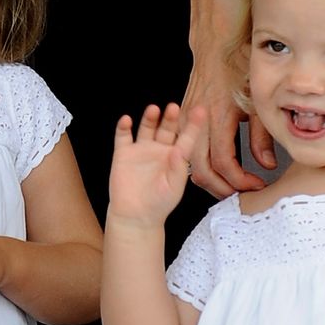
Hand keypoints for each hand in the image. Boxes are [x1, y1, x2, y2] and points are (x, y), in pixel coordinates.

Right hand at [108, 102, 203, 226]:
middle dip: (170, 118)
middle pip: (166, 128)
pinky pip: (123, 137)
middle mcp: (159, 150)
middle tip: (174, 108)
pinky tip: (126, 120)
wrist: (136, 217)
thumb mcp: (174, 188)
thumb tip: (179, 150)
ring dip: (150, 118)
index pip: (186, 137)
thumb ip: (177, 168)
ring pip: (146, 128)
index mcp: (175, 157)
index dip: (193, 124)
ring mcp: (141, 150)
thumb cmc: (159, 205)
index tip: (200, 111)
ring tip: (154, 109)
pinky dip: (123, 127)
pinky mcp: (123, 154)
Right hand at [181, 50, 276, 196]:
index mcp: (218, 117)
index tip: (256, 184)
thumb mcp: (258, 101)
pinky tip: (217, 168)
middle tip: (242, 194)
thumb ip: (262, 136)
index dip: (240, 180)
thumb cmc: (240, 66)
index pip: (224, 163)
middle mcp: (198, 121)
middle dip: (222, 188)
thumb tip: (267, 164)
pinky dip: (200, 166)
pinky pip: (186, 151)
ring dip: (209, 180)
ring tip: (230, 185)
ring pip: (191, 164)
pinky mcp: (183, 119)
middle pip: (202, 170)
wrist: (218, 44)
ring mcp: (187, 120)